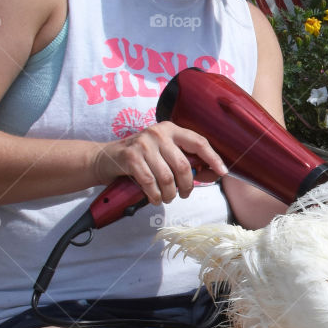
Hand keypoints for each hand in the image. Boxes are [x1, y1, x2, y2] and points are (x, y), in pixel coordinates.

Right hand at [92, 121, 227, 204]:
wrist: (105, 158)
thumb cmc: (141, 159)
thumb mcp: (164, 154)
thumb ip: (185, 161)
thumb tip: (213, 173)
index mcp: (171, 129)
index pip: (199, 142)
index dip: (213, 158)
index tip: (223, 172)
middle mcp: (159, 133)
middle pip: (183, 166)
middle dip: (186, 186)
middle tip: (183, 194)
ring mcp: (143, 144)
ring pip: (167, 177)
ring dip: (170, 194)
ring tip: (167, 198)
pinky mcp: (130, 157)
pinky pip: (150, 182)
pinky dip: (155, 195)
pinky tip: (155, 198)